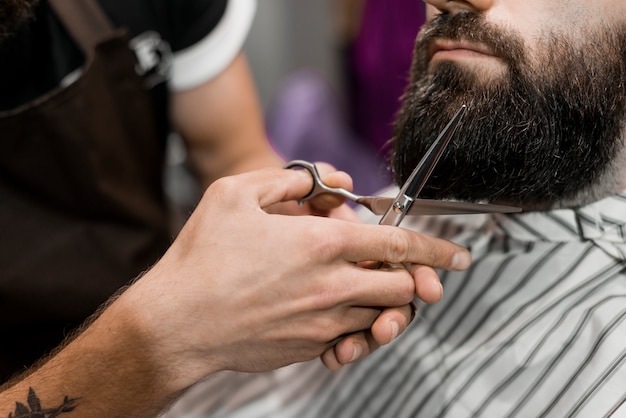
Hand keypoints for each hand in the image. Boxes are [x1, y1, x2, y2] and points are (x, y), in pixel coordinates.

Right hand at [114, 167, 470, 393]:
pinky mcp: (310, 347)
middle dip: (417, 279)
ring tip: (375, 291)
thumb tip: (334, 182)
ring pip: (384, 317)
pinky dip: (360, 328)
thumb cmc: (203, 256)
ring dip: (390, 304)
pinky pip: (354, 340)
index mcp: (321, 243)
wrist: (176, 322)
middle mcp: (332, 286)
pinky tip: (342, 316)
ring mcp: (323, 322)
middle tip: (410, 272)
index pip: (400, 246)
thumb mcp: (237, 193)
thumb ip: (293, 181)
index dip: (437, 249)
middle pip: (404, 288)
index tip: (460, 256)